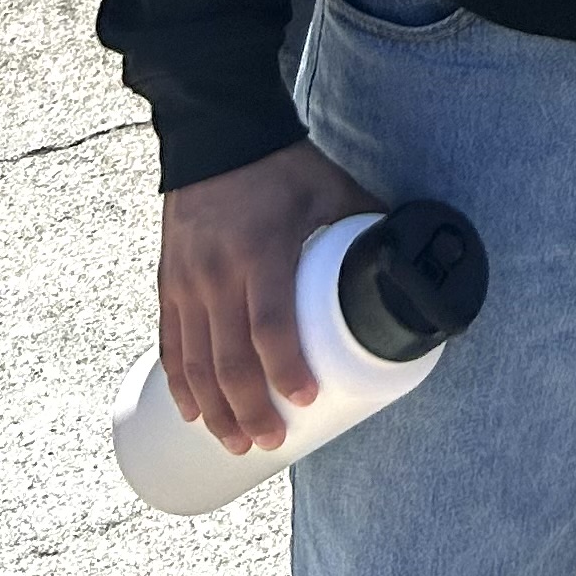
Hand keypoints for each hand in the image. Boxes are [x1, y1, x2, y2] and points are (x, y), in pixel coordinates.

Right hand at [156, 139, 382, 450]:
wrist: (217, 132)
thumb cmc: (280, 164)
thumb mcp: (330, 188)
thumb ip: (364, 224)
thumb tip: (407, 257)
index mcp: (261, 250)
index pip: (270, 323)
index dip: (286, 367)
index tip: (305, 399)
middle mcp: (217, 272)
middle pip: (228, 359)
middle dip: (248, 410)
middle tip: (270, 443)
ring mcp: (187, 281)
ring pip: (194, 362)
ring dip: (213, 410)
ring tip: (236, 442)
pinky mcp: (168, 282)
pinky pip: (170, 344)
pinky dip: (180, 383)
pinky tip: (193, 412)